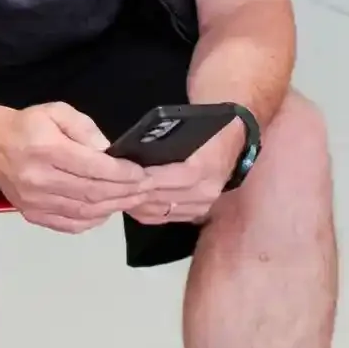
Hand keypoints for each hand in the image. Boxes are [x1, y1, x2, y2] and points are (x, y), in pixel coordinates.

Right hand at [0, 101, 147, 234]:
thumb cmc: (28, 125)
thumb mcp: (56, 111)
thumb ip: (84, 128)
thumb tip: (107, 151)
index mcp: (48, 150)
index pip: (93, 167)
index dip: (121, 173)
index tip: (141, 173)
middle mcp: (41, 179)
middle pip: (92, 192)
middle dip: (124, 192)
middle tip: (146, 189)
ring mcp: (35, 201)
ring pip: (83, 211)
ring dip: (113, 207)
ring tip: (133, 200)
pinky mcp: (32, 214)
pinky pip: (68, 224)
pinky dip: (92, 221)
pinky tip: (106, 212)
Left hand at [127, 117, 244, 226]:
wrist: (234, 144)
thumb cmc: (208, 132)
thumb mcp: (193, 128)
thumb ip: (167, 140)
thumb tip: (135, 151)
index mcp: (203, 167)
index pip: (169, 177)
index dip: (146, 177)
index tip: (125, 174)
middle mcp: (205, 191)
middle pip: (162, 197)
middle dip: (136, 192)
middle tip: (114, 187)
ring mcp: (202, 206)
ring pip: (160, 210)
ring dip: (138, 204)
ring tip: (119, 195)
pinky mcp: (197, 214)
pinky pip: (164, 218)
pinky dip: (145, 212)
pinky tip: (132, 203)